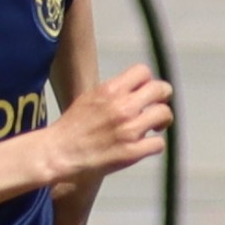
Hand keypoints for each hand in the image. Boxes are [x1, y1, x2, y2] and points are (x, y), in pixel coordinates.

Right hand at [43, 64, 173, 189]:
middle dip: (163, 97)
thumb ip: (115, 91)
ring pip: (165, 114)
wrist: (59, 153)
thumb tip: (136, 87)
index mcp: (110, 90)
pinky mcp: (132, 152)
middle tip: (156, 107)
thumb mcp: (91, 97)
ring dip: (162, 120)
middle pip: (161, 89)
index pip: (143, 71)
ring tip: (153, 127)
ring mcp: (129, 130)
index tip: (144, 92)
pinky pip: (159, 143)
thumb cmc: (73, 127)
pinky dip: (154, 145)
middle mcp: (122, 107)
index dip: (147, 81)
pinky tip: (144, 145)